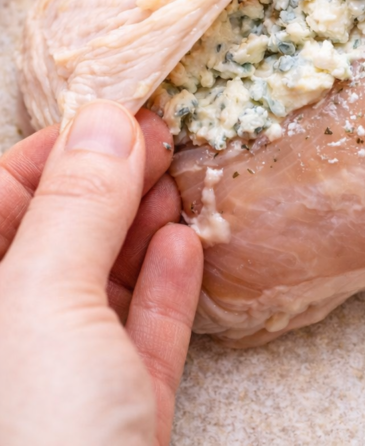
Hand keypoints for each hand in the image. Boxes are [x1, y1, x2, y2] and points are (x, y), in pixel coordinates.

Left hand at [0, 102, 202, 445]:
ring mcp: (61, 381)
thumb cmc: (29, 433)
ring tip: (178, 178)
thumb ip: (77, 204)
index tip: (114, 113)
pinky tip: (185, 245)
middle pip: (55, 236)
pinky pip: (137, 337)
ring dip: (142, 228)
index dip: (55, 149)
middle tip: (160, 138)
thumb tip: (105, 119)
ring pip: (100, 283)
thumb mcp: (44, 299)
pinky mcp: (116, 414)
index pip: (0, 197)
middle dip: (108, 181)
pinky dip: (164, 288)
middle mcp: (8, 337)